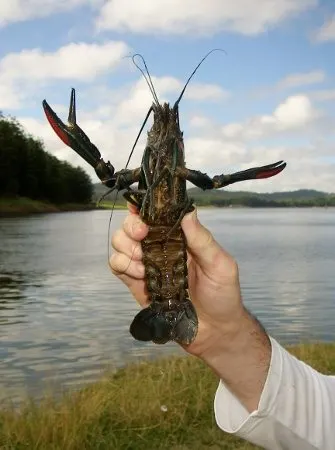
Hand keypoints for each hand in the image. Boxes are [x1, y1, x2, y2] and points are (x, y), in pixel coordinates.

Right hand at [110, 204, 270, 411]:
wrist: (214, 332)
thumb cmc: (223, 295)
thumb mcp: (220, 264)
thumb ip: (202, 239)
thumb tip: (187, 211)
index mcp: (179, 237)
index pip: (156, 215)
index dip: (143, 207)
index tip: (140, 207)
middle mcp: (160, 247)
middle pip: (131, 226)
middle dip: (131, 227)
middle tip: (142, 235)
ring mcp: (146, 265)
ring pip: (120, 244)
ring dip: (126, 248)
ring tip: (143, 262)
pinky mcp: (137, 284)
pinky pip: (117, 266)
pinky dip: (122, 265)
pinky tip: (139, 274)